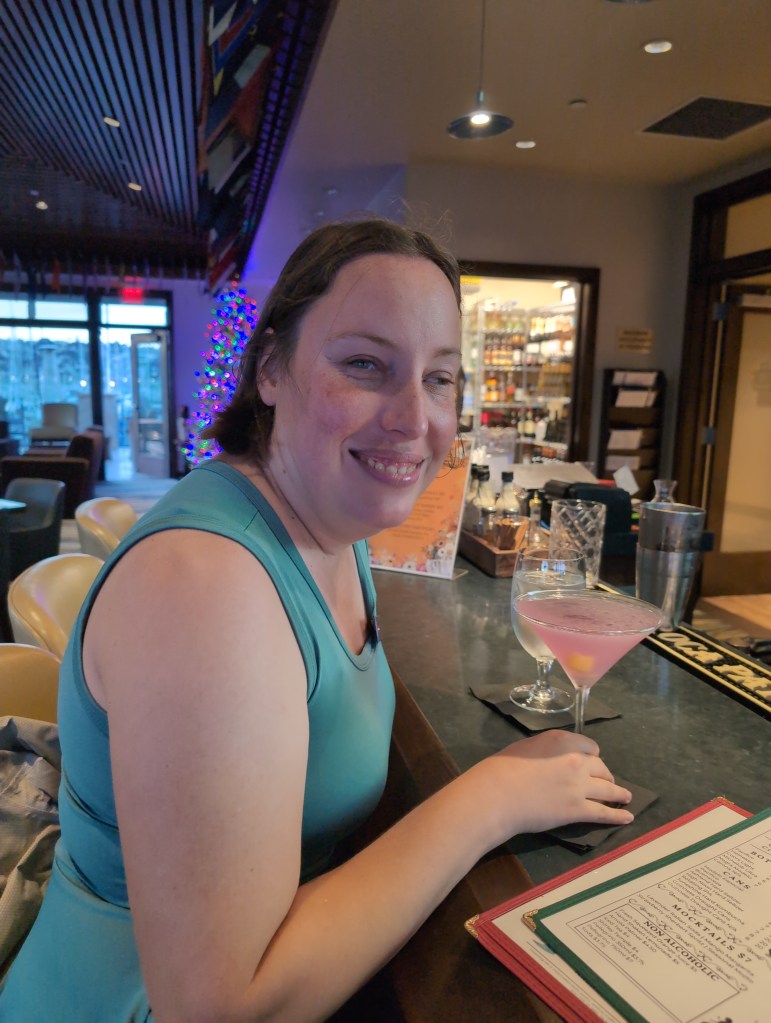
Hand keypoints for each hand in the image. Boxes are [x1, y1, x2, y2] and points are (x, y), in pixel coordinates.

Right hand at [471, 730, 633, 841]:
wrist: (499, 793)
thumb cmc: (503, 768)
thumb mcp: (527, 747)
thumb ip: (546, 752)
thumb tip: (551, 760)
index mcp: (563, 741)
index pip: (590, 746)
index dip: (592, 755)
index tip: (591, 761)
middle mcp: (576, 760)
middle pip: (600, 767)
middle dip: (605, 774)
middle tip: (607, 780)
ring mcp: (580, 786)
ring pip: (608, 789)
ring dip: (619, 793)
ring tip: (626, 797)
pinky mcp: (578, 810)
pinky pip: (604, 812)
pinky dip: (618, 816)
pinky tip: (627, 817)